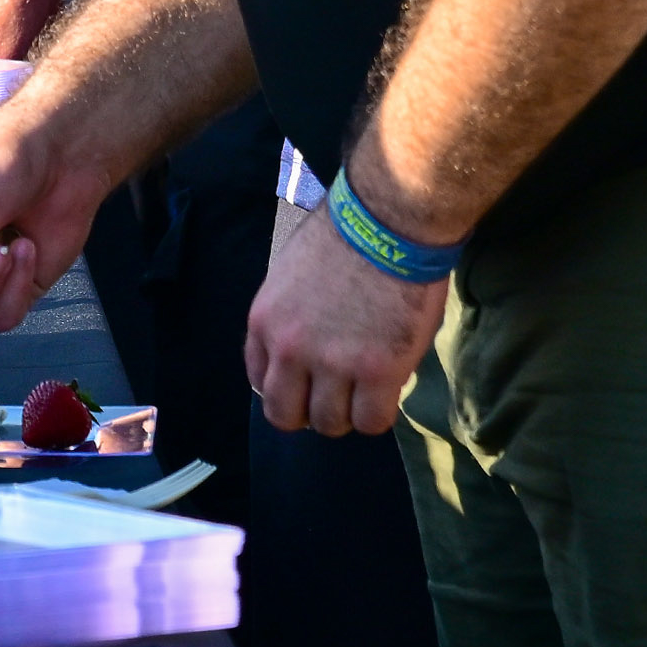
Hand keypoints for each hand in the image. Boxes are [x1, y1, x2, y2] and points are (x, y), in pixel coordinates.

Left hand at [244, 193, 446, 437]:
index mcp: (264, 322)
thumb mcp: (290, 277)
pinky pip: (371, 421)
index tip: (307, 382)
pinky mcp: (378, 372)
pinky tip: (387, 390)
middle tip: (336, 396)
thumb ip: (290, 319)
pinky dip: (378, 414)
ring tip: (365, 390)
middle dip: (309, 412)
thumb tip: (304, 355)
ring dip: (347, 413)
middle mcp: (290, 349)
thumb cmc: (344, 237)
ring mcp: (333, 364)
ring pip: (329, 424)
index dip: (287, 387)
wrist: (387, 222)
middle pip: (285, 415)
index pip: (259, 381)